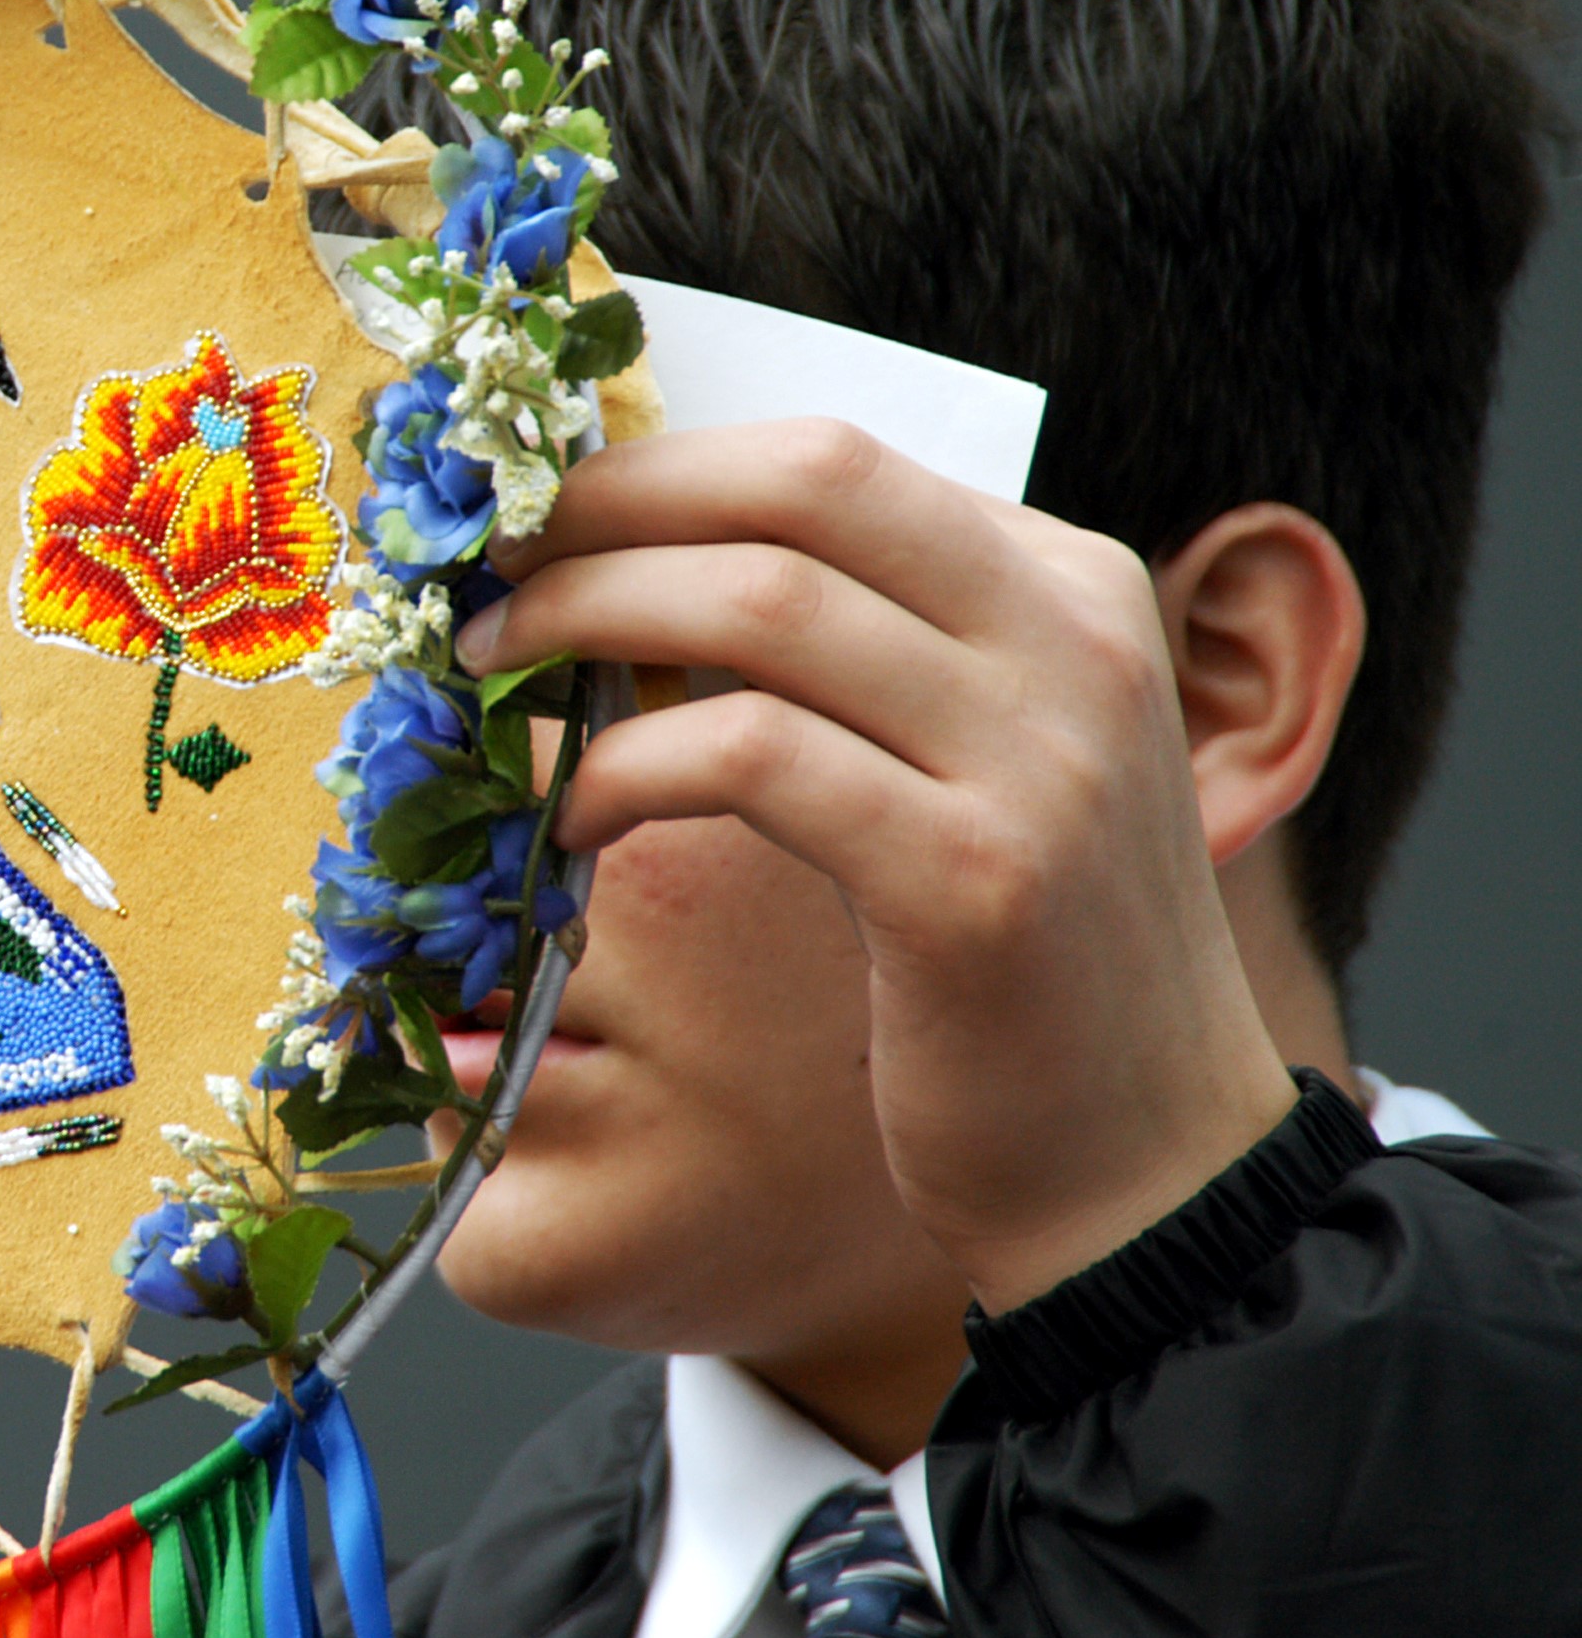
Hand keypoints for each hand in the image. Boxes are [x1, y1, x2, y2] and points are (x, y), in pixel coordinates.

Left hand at [468, 419, 1296, 1310]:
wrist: (1150, 1175)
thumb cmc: (1014, 969)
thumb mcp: (966, 763)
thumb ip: (858, 655)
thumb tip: (632, 574)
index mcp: (1068, 586)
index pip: (827, 462)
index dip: (655, 473)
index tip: (535, 524)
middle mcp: (1073, 642)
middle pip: (798, 486)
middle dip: (610, 507)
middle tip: (488, 573)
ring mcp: (1038, 756)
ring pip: (762, 603)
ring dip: (587, 622)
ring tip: (494, 678)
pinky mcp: (974, 879)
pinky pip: (752, 758)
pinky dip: (627, 767)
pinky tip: (567, 819)